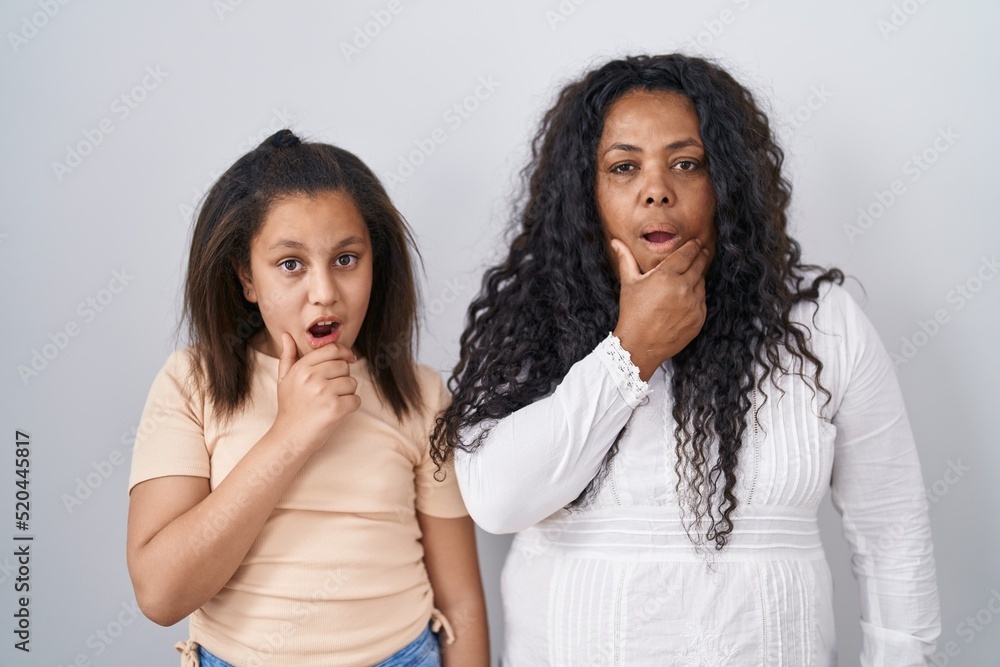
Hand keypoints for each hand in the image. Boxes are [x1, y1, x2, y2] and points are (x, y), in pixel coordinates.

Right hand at [271, 333, 360, 453]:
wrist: (290, 437)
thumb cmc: (289, 408)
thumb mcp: (284, 380)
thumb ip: (287, 357)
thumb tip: (286, 336)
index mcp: (302, 368)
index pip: (332, 349)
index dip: (345, 352)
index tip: (350, 358)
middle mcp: (312, 377)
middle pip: (344, 366)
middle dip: (343, 377)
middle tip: (331, 391)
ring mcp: (324, 392)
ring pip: (352, 383)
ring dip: (347, 393)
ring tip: (331, 402)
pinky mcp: (335, 408)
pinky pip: (356, 399)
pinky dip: (351, 406)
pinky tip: (337, 412)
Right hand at [611, 238, 709, 380]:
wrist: (640, 346)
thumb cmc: (632, 313)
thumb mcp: (629, 284)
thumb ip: (626, 259)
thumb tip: (616, 241)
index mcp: (666, 276)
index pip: (687, 254)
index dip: (693, 246)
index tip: (696, 242)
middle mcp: (683, 288)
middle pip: (699, 265)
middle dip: (701, 256)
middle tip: (702, 250)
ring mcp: (693, 304)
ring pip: (702, 283)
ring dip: (698, 277)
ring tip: (691, 276)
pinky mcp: (699, 318)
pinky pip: (702, 301)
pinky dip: (697, 296)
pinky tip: (687, 297)